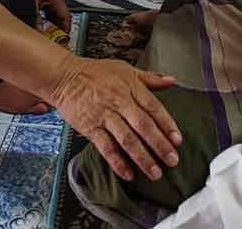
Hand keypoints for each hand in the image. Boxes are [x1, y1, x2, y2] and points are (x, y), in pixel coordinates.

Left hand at [20, 0, 71, 32]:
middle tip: (55, 35)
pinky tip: (37, 18)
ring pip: (52, 11)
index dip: (66, 27)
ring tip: (46, 28)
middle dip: (57, 25)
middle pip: (59, 14)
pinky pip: (46, 7)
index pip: (66, 16)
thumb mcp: (33, 2)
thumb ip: (36, 17)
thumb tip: (38, 29)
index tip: (65, 36)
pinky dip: (44, 14)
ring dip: (50, 20)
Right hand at [47, 56, 181, 181]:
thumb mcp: (124, 69)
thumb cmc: (94, 72)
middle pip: (143, 126)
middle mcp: (118, 101)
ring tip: (155, 173)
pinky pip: (106, 147)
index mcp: (130, 87)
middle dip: (159, 145)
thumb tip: (171, 81)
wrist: (63, 77)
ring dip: (142, 158)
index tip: (177, 140)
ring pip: (127, 139)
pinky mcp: (90, 127)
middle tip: (172, 161)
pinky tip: (128, 173)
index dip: (167, 125)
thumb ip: (149, 78)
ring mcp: (104, 115)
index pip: (153, 107)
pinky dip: (117, 162)